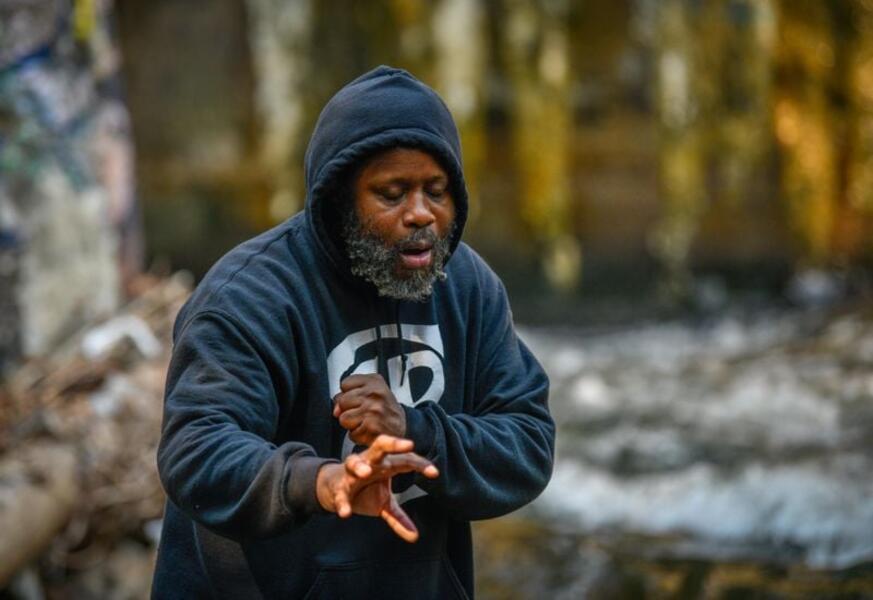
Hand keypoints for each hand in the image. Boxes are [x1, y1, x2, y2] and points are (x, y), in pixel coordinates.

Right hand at [315, 435, 438, 541]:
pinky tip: (345, 513)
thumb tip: (415, 536)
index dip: (420, 464)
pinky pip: (339, 492)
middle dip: (393, 444)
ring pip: (354, 462)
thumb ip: (398, 518)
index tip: (435, 473)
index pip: (405, 460)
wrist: (333, 488)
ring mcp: (352, 473)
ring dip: (359, 466)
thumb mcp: (384, 504)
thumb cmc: (364, 489)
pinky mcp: (338, 486)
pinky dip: (342, 502)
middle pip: (380, 446)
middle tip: (408, 444)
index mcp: (385, 464)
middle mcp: (369, 463)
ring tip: (365, 472)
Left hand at [333, 374, 405, 444]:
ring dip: (352, 424)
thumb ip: (349, 394)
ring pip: (343, 418)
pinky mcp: (372, 427)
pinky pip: (351, 433)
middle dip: (349, 410)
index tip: (360, 398)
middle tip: (364, 412)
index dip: (349, 394)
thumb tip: (336, 411)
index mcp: (374, 381)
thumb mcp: (371, 392)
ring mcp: (374, 410)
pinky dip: (358, 435)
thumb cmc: (384, 409)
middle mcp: (375, 393)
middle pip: (342, 401)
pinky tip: (369, 430)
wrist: (403, 426)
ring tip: (366, 421)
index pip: (345, 383)